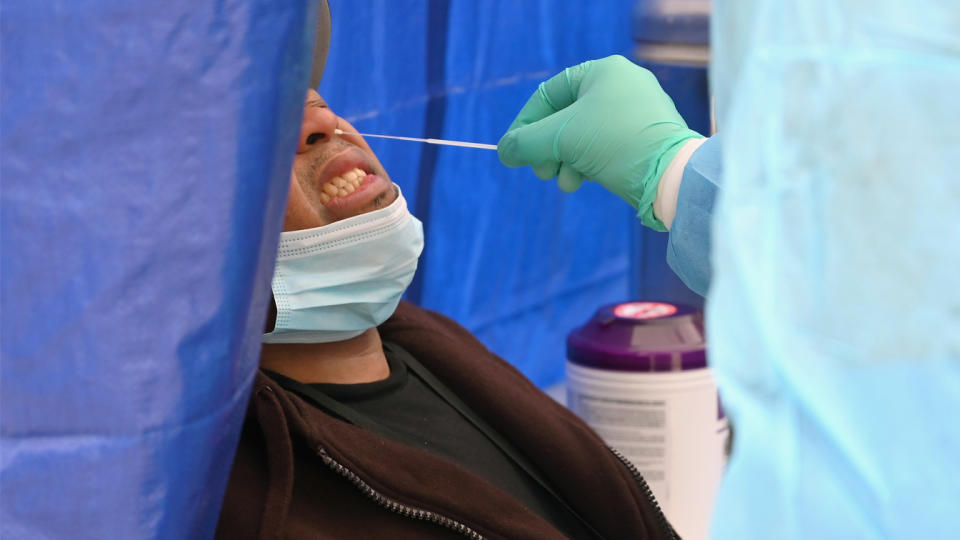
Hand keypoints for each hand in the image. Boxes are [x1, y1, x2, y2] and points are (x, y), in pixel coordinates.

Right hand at [498, 55, 701, 228]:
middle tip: (541, 172)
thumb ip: (526, 142)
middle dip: (548, 149)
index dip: (526, 124)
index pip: (550, 94)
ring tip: (565, 182)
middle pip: (566, 117)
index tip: (514, 151)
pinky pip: (605, 145)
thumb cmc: (615, 143)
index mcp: (603, 71)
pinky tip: (583, 181)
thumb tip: (504, 151)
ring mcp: (637, 111)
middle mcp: (622, 84)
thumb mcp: (561, 138)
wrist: (671, 174)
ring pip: (584, 135)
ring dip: (566, 161)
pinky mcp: (645, 136)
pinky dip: (588, 163)